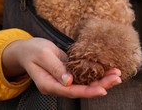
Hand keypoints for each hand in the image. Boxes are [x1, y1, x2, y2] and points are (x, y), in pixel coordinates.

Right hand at [2, 38, 121, 97]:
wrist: (25, 49)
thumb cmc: (32, 50)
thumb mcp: (43, 56)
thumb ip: (56, 68)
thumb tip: (68, 81)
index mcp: (49, 84)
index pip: (72, 91)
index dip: (88, 91)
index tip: (103, 89)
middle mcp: (58, 85)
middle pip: (81, 89)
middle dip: (101, 85)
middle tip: (117, 78)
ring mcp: (63, 80)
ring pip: (84, 83)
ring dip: (101, 79)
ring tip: (116, 74)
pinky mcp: (67, 73)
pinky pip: (83, 75)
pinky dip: (95, 72)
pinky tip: (106, 69)